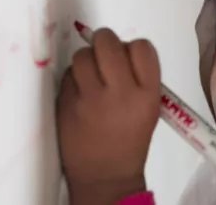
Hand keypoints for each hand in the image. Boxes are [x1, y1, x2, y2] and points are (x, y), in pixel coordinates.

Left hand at [56, 28, 160, 204]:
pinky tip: (80, 93)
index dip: (132, 47)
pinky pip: (67, 75)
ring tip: (91, 77)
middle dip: (104, 43)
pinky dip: (73, 78)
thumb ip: (139, 76)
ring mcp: (90, 98)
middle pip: (107, 41)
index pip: (141, 47)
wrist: (105, 174)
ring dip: (86, 60)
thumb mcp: (149, 108)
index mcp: (147, 94)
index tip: (127, 57)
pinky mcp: (66, 105)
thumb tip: (118, 48)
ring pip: (82, 55)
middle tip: (104, 56)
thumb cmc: (130, 139)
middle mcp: (120, 93)